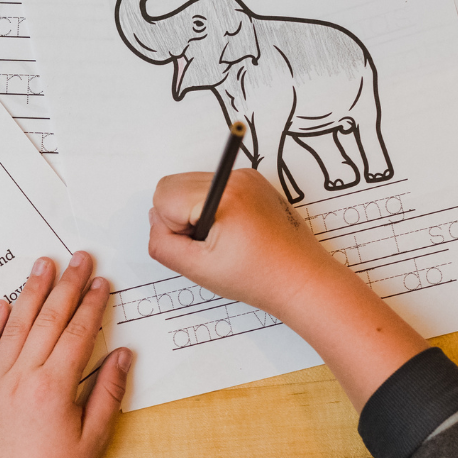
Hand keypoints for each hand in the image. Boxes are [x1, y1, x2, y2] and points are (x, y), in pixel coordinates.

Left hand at [0, 252, 130, 457]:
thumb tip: (123, 355)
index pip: (78, 332)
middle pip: (49, 320)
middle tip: (79, 258)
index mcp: (55, 388)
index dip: (92, 303)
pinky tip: (0, 303)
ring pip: (15, 327)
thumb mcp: (94, 439)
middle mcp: (23, 378)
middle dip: (67, 285)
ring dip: (31, 292)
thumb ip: (108, 393)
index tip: (101, 281)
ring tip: (42, 265)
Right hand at [148, 168, 334, 319]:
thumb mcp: (198, 269)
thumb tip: (155, 221)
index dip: (172, 227)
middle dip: (180, 215)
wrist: (302, 280)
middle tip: (209, 244)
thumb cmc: (260, 277)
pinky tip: (232, 230)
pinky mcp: (252, 182)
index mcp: (224, 195)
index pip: (164, 195)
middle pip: (174, 184)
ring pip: (190, 184)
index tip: (200, 245)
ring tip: (222, 238)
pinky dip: (211, 206)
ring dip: (195, 210)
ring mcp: (246, 177)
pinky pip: (211, 185)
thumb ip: (162, 244)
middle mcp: (236, 177)